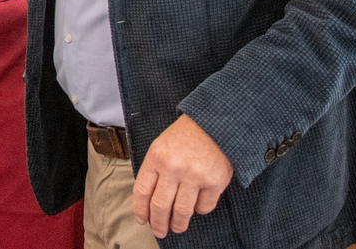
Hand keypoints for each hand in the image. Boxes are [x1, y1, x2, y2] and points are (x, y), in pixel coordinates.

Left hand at [132, 115, 233, 237]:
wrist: (214, 123)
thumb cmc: (184, 136)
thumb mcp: (161, 146)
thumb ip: (154, 170)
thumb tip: (147, 201)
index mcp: (156, 157)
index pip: (142, 191)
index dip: (140, 209)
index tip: (142, 220)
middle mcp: (174, 168)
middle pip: (160, 205)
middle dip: (158, 223)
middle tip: (159, 231)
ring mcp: (195, 176)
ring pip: (182, 211)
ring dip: (178, 224)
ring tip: (176, 228)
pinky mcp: (215, 182)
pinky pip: (204, 207)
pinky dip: (199, 210)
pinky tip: (197, 207)